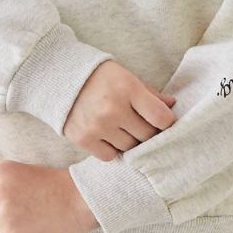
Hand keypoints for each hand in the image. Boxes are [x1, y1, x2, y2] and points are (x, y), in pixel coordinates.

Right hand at [63, 59, 177, 159]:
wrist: (61, 77)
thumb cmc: (100, 77)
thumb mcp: (127, 77)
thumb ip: (150, 93)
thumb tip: (172, 106)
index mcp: (128, 88)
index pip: (161, 118)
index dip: (166, 122)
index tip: (162, 120)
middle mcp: (113, 108)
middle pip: (146, 136)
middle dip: (148, 132)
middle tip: (141, 124)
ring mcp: (97, 125)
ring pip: (129, 148)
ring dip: (129, 140)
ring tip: (122, 127)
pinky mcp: (83, 139)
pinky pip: (110, 156)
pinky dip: (112, 149)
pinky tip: (108, 135)